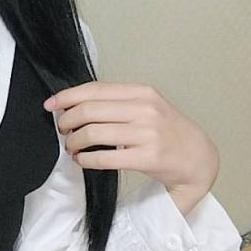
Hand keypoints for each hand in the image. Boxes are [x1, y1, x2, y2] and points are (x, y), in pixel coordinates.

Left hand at [43, 81, 219, 207]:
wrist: (199, 158)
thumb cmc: (167, 133)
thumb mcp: (146, 108)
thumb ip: (116, 104)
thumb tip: (74, 105)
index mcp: (142, 93)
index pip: (95, 89)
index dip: (67, 97)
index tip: (51, 105)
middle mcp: (145, 109)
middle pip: (89, 110)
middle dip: (67, 121)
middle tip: (62, 131)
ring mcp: (147, 134)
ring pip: (92, 133)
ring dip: (73, 142)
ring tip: (71, 147)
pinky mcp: (147, 157)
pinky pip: (104, 157)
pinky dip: (85, 159)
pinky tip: (82, 160)